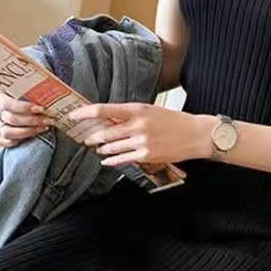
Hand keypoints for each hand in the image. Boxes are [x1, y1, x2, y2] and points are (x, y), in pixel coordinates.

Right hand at [0, 81, 52, 147]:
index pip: (6, 102)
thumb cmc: (26, 86)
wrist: (25, 95)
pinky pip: (4, 141)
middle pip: (9, 118)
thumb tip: (48, 84)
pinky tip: (33, 135)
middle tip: (47, 119)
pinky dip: (19, 140)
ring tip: (43, 127)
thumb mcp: (27, 80)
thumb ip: (31, 82)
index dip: (23, 107)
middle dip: (31, 120)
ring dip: (27, 131)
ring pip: (7, 132)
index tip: (40, 108)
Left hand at [67, 102, 215, 165]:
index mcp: (138, 109)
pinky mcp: (146, 156)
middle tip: (87, 138)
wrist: (196, 134)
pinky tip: (106, 161)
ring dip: (102, 149)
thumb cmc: (174, 121)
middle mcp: (138, 125)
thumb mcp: (151, 111)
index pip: (104, 110)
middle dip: (93, 137)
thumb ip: (131, 115)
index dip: (85, 113)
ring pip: (112, 147)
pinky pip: (122, 159)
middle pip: (105, 132)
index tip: (74, 115)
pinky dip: (111, 161)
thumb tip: (110, 119)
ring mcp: (141, 141)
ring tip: (99, 149)